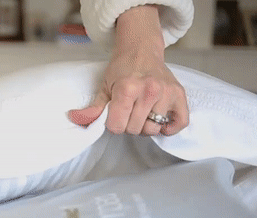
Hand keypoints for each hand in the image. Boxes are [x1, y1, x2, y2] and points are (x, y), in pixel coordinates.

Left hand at [69, 50, 188, 135]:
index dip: (113, 124)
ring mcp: (166, 93)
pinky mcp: (180, 95)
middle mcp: (150, 90)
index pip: (117, 126)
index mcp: (128, 89)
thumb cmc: (122, 69)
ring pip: (154, 129)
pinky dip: (169, 127)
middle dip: (128, 125)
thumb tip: (76, 119)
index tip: (115, 114)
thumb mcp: (104, 87)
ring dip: (146, 126)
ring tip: (142, 113)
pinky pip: (180, 123)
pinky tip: (160, 121)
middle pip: (135, 129)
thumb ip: (93, 108)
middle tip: (129, 111)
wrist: (142, 50)